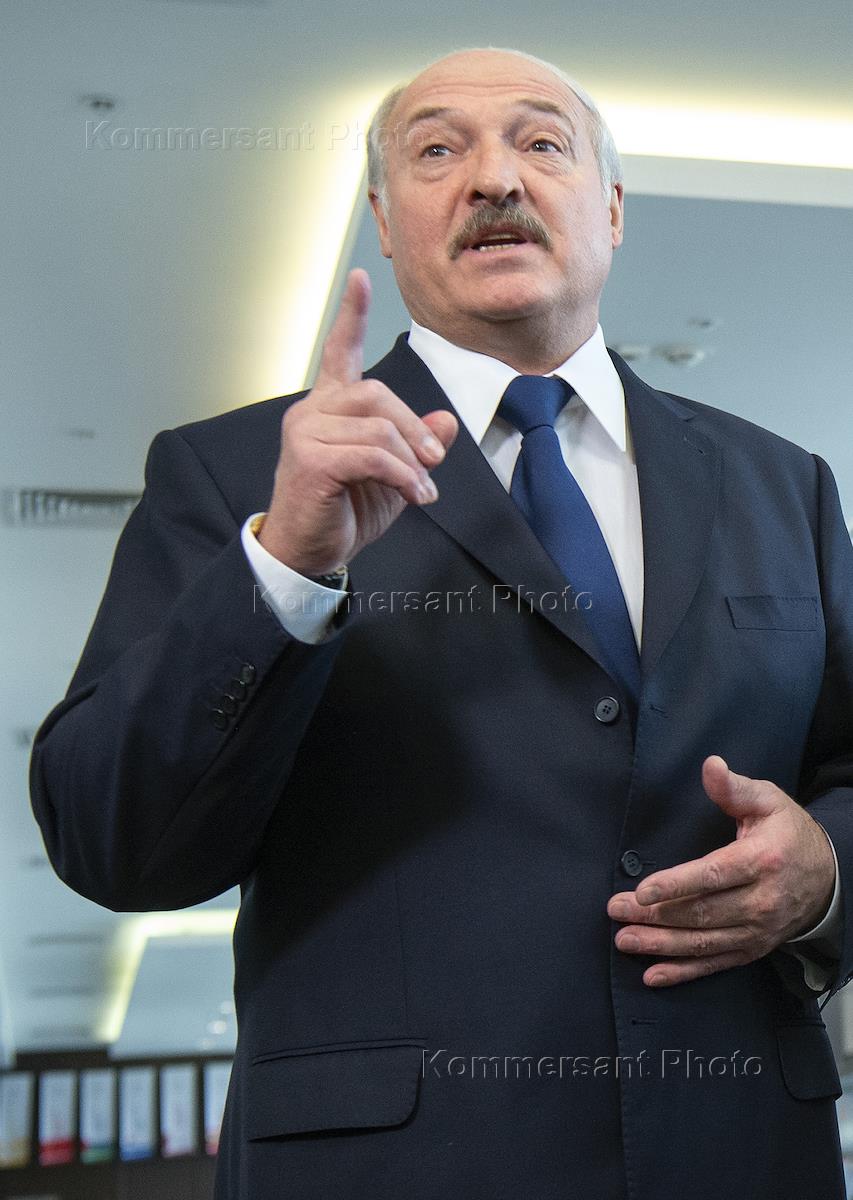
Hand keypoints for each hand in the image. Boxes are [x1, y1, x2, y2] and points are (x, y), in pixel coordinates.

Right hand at [259, 269, 457, 574]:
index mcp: (328, 409)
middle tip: (433, 460)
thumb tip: (447, 423)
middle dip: (413, 427)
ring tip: (423, 489)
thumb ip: (415, 448)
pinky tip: (414, 495)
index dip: (351, 316)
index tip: (361, 279)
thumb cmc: (341, 515)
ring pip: (377, 425)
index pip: (339, 353)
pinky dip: (402, 475)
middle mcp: (311, 412)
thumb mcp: (391, 479)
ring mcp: (305, 433)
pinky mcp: (310, 460)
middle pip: (377, 393)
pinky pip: (371, 455)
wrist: (307, 555)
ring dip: (411, 459)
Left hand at [607, 755, 835, 986]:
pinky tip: (653, 974)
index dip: (676, 885)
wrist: (828, 877)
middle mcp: (761, 902)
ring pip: (703, 942)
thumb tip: (710, 766)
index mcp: (761, 861)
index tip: (642, 890)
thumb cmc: (788, 833)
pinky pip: (715, 964)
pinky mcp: (752, 949)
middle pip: (702, 913)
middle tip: (616, 910)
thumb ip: (734, 788)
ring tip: (624, 939)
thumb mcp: (767, 801)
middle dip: (655, 915)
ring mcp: (757, 931)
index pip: (713, 876)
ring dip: (660, 944)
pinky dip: (683, 972)